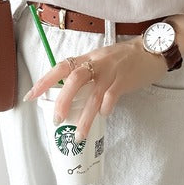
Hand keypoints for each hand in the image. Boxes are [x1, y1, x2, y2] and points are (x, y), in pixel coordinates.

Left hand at [22, 36, 167, 140]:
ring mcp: (112, 70)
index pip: (62, 66)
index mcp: (89, 57)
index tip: (30, 96)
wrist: (153, 49)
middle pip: (74, 78)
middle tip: (57, 119)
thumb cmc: (126, 58)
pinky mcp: (125, 79)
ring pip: (93, 93)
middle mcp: (97, 62)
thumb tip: (70, 96)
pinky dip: (106, 107)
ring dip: (85, 116)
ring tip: (79, 135)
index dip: (45, 80)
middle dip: (63, 99)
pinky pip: (112, 95)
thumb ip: (88, 73)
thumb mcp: (102, 60)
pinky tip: (104, 116)